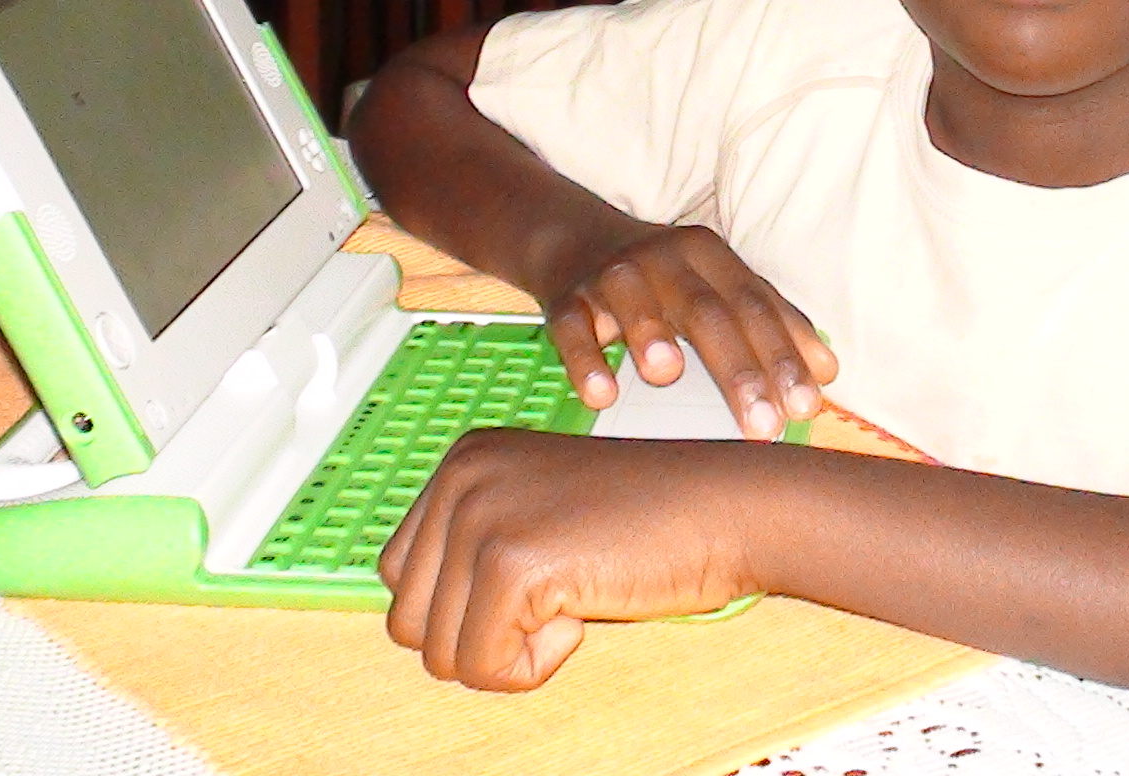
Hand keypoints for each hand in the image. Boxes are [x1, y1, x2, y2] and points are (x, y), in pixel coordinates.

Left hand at [381, 427, 757, 688]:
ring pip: (438, 653)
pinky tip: (583, 615)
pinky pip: (482, 668)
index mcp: (463, 460)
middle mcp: (460, 475)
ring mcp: (481, 513)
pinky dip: (534, 667)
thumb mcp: (543, 513)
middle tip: (555, 601)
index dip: (467, 608)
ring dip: (507, 654)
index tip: (538, 581)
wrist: (728, 509)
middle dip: (479, 636)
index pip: (400, 576)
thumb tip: (417, 623)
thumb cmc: (652, 522)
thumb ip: (475, 548)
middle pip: (406, 619)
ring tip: (570, 605)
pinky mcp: (509, 560)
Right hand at [542, 223, 837, 440]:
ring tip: (668, 376)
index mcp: (710, 255)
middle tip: (762, 426)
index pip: (755, 306)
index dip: (783, 355)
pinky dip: (586, 359)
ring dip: (650, 336)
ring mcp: (612, 275)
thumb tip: (828, 373)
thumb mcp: (718, 286)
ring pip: (634, 302)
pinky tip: (602, 395)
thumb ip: (771, 324)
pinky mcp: (566, 298)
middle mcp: (665, 257)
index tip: (806, 407)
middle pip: (706, 311)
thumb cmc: (665, 278)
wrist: (576, 240)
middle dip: (737, 370)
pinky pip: (573, 328)